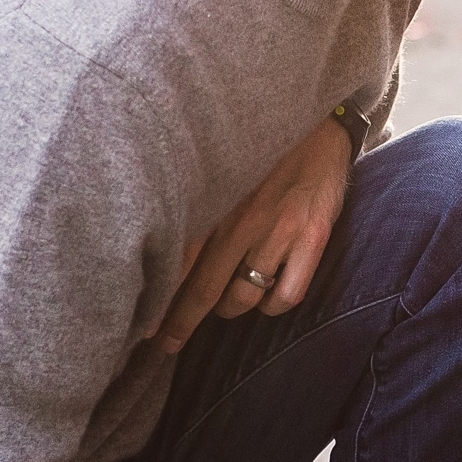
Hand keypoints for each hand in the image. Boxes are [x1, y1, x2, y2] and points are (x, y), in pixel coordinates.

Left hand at [155, 117, 351, 352]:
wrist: (320, 117)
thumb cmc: (261, 141)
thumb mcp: (219, 161)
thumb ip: (192, 197)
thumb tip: (157, 240)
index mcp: (212, 199)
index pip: (175, 262)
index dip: (156, 299)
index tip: (140, 325)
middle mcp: (241, 220)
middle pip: (203, 290)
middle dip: (180, 324)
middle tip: (165, 345)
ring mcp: (279, 231)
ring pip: (243, 298)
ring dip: (229, 308)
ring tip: (223, 303)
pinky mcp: (313, 237)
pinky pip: (287, 295)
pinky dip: (272, 305)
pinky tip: (266, 296)